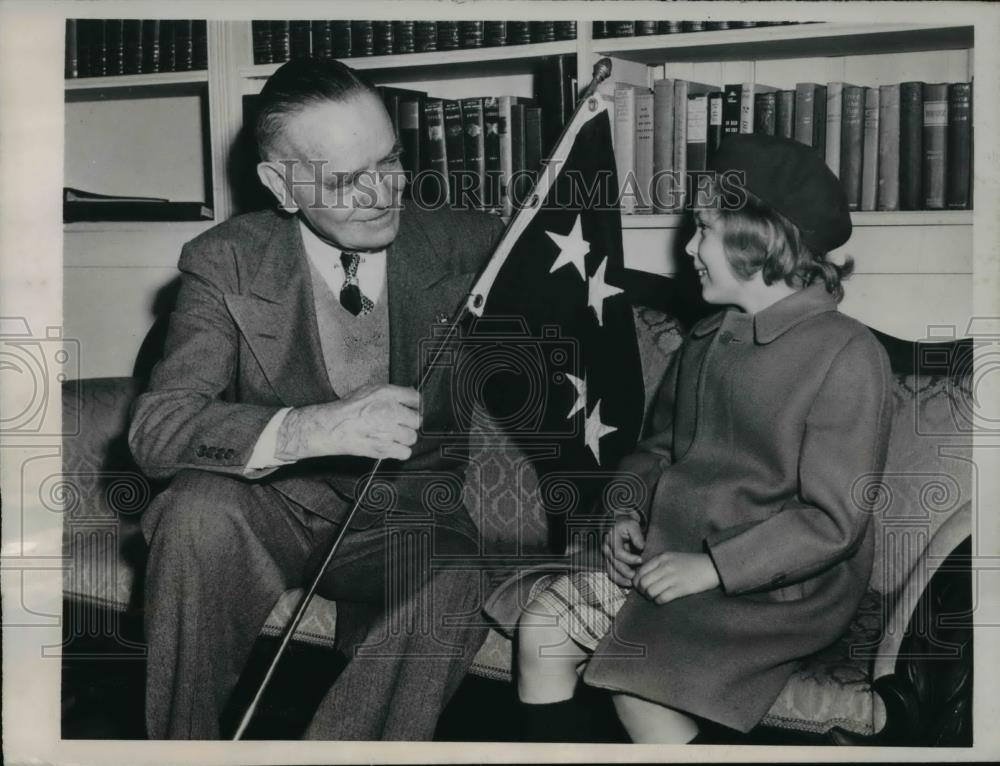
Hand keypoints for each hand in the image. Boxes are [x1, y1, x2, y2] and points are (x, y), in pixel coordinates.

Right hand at [276, 384, 420, 461]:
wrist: (332, 427)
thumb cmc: (347, 409)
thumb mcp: (370, 390)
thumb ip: (392, 392)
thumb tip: (411, 395)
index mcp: (386, 394)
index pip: (416, 398)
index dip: (415, 405)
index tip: (413, 409)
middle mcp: (389, 411)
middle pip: (417, 420)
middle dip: (409, 422)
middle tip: (399, 423)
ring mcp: (388, 431)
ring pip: (412, 437)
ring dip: (405, 437)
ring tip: (392, 435)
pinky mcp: (384, 448)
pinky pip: (405, 452)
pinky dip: (400, 451)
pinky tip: (392, 446)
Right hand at [602, 512, 644, 587]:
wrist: (619, 523)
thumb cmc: (626, 524)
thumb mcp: (632, 525)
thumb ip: (637, 535)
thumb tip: (641, 547)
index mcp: (611, 539)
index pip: (618, 553)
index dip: (629, 559)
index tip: (640, 560)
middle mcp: (607, 549)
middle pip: (615, 564)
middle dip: (626, 571)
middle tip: (637, 575)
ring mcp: (607, 556)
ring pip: (611, 571)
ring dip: (621, 578)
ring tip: (631, 583)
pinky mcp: (609, 561)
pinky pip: (611, 573)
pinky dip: (619, 579)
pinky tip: (627, 583)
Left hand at [633, 552, 720, 604]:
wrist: (711, 566)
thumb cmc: (691, 563)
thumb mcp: (672, 558)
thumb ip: (657, 564)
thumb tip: (642, 577)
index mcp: (661, 558)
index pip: (640, 572)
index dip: (636, 582)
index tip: (640, 587)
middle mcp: (665, 566)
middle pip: (642, 583)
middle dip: (642, 591)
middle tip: (647, 594)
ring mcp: (673, 578)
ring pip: (650, 591)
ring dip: (650, 597)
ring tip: (654, 597)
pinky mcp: (680, 589)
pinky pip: (661, 598)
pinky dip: (658, 601)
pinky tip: (662, 599)